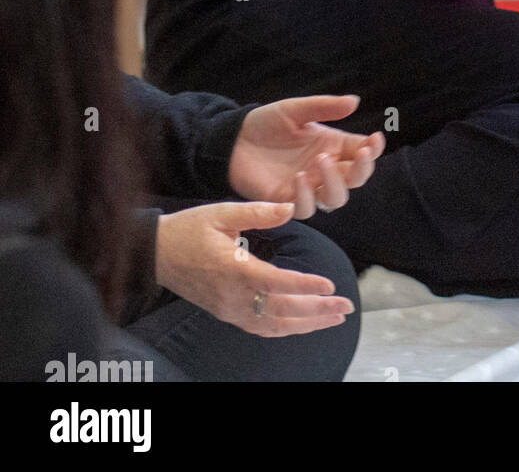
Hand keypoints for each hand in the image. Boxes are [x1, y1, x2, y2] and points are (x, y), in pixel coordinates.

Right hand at [154, 201, 353, 335]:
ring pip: (275, 325)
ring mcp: (230, 310)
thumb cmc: (189, 229)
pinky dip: (286, 329)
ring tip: (335, 318)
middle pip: (281, 310)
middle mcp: (233, 297)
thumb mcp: (222, 212)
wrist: (155, 255)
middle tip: (346, 307)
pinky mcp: (227, 314)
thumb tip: (291, 207)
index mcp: (233, 270)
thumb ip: (259, 211)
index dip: (304, 286)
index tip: (330, 286)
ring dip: (308, 323)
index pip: (275, 283)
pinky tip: (305, 324)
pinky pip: (261, 328)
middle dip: (317, 310)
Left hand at [228, 95, 384, 218]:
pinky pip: (305, 208)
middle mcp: (325, 168)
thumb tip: (355, 101)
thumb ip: (324, 107)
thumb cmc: (267, 123)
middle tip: (359, 155)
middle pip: (355, 180)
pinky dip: (307, 197)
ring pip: (335, 198)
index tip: (375, 140)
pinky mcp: (286, 200)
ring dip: (335, 183)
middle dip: (362, 170)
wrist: (233, 140)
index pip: (363, 153)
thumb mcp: (296, 110)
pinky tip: (300, 178)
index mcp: (332, 146)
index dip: (374, 150)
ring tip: (321, 161)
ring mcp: (307, 186)